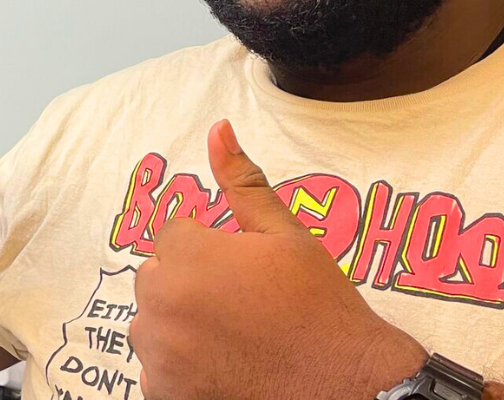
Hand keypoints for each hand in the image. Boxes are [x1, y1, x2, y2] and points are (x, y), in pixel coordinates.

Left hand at [129, 120, 426, 399]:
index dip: (211, 248)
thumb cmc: (321, 311)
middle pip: (158, 277)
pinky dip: (179, 368)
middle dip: (190, 283)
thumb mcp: (287, 236)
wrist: (350, 390)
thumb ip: (242, 182)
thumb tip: (218, 129)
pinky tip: (224, 366)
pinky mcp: (164, 394)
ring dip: (181, 325)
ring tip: (236, 337)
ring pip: (152, 323)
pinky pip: (154, 369)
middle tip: (243, 305)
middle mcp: (163, 303)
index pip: (174, 234)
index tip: (244, 271)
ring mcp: (160, 354)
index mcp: (188, 256)